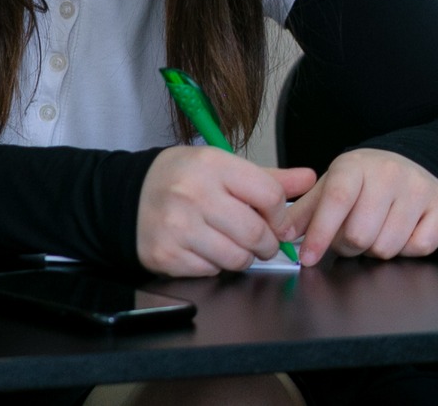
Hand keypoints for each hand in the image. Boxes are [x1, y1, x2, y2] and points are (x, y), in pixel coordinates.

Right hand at [136, 145, 316, 276]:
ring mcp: (178, 227)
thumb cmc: (183, 179)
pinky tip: (208, 249)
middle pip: (255, 232)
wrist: (128, 197)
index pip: (269, 194)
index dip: (280, 212)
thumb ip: (269, 177)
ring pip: (236, 258)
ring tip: (235, 244)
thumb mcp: (223, 166)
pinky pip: (210, 271)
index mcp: (213, 165)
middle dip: (267, 242)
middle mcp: (194, 195)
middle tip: (263, 241)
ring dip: (243, 257)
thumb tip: (309, 178)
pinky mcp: (166, 255)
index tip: (276, 218)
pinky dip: (216, 265)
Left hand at [274, 148, 437, 264]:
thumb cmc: (365, 182)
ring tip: (378, 229)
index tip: (308, 258)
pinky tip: (402, 231)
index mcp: (356, 166)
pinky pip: (419, 248)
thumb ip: (304, 212)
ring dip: (377, 248)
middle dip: (351, 245)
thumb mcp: (330, 186)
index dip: (321, 234)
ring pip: (388, 247)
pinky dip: (407, 249)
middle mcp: (391, 172)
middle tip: (353, 233)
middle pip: (360, 235)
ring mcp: (420, 187)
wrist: (412, 163)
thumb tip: (281, 234)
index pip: (336, 201)